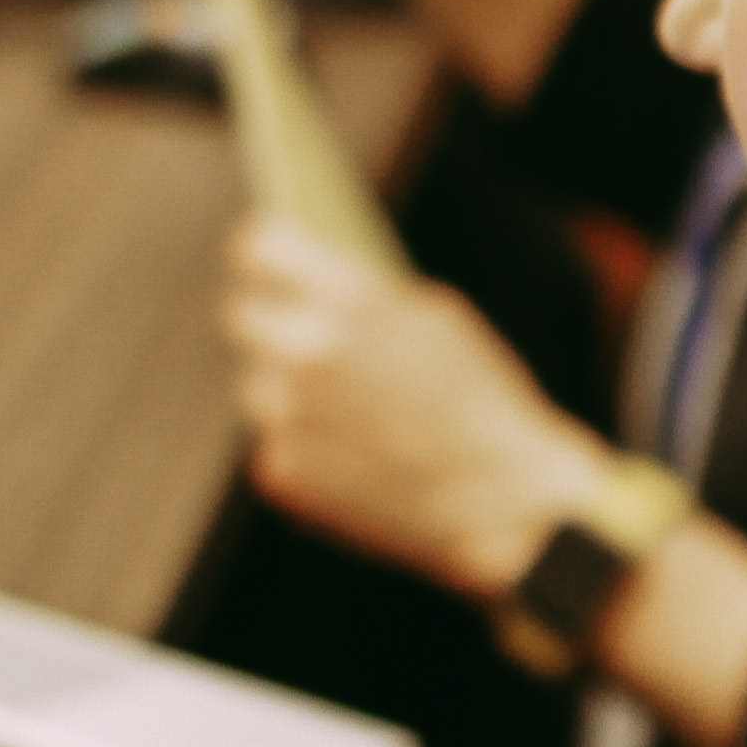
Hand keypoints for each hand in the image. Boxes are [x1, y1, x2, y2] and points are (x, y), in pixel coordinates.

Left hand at [222, 216, 608, 600]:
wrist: (503, 498)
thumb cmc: (482, 403)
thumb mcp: (435, 320)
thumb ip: (362, 298)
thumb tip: (309, 285)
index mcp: (350, 303)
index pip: (261, 248)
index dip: (264, 253)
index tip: (267, 259)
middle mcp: (308, 352)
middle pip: (242, 315)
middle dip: (270, 320)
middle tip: (302, 333)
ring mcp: (290, 415)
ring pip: (258, 381)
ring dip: (289, 386)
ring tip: (351, 407)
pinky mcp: (284, 467)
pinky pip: (277, 435)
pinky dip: (304, 439)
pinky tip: (354, 449)